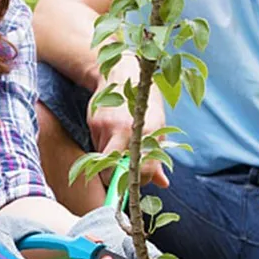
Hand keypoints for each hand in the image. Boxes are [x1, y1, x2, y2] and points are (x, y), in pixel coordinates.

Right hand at [88, 56, 168, 187]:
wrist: (122, 74)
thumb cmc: (143, 102)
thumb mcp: (157, 127)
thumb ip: (157, 156)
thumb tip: (163, 184)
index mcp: (150, 132)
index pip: (142, 169)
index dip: (137, 181)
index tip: (135, 181)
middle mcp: (129, 130)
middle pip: (115, 169)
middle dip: (115, 178)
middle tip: (119, 175)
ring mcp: (109, 127)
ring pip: (104, 159)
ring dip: (109, 161)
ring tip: (118, 146)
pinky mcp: (95, 124)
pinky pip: (96, 147)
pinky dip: (102, 147)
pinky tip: (109, 134)